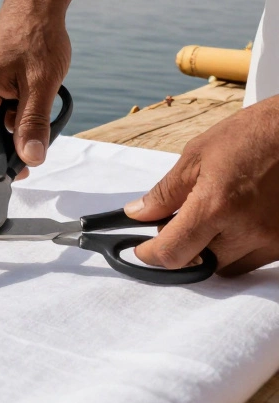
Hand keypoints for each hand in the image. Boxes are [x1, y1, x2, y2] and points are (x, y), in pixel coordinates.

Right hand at [0, 6, 70, 176]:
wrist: (32, 8)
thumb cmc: (37, 39)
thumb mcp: (42, 85)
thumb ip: (34, 125)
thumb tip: (31, 159)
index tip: (25, 173)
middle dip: (9, 146)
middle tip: (41, 136)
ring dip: (11, 129)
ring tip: (35, 105)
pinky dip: (9, 116)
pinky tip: (26, 98)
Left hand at [126, 97, 278, 274]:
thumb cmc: (251, 135)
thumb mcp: (196, 156)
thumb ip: (165, 192)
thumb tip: (138, 214)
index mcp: (217, 206)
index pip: (174, 253)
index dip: (152, 254)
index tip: (144, 249)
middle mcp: (248, 229)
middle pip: (201, 264)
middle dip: (184, 248)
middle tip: (180, 223)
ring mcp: (273, 239)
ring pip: (230, 267)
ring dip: (214, 251)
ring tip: (214, 218)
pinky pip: (256, 259)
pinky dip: (240, 247)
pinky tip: (238, 220)